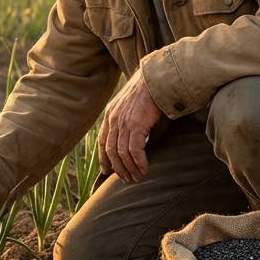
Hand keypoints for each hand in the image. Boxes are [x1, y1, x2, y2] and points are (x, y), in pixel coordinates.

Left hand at [99, 69, 168, 183]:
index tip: (108, 171)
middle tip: (127, 179)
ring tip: (137, 177)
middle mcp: (113, 120)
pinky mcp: (135, 125)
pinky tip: (144, 168)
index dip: (104, 159)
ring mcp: (123, 123)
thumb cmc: (150, 94)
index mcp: (110, 115)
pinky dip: (139, 162)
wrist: (157, 79)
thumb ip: (132, 128)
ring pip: (121, 154)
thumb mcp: (135, 111)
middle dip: (118, 168)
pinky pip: (134, 151)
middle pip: (110, 151)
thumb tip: (140, 148)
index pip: (103, 142)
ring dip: (129, 168)